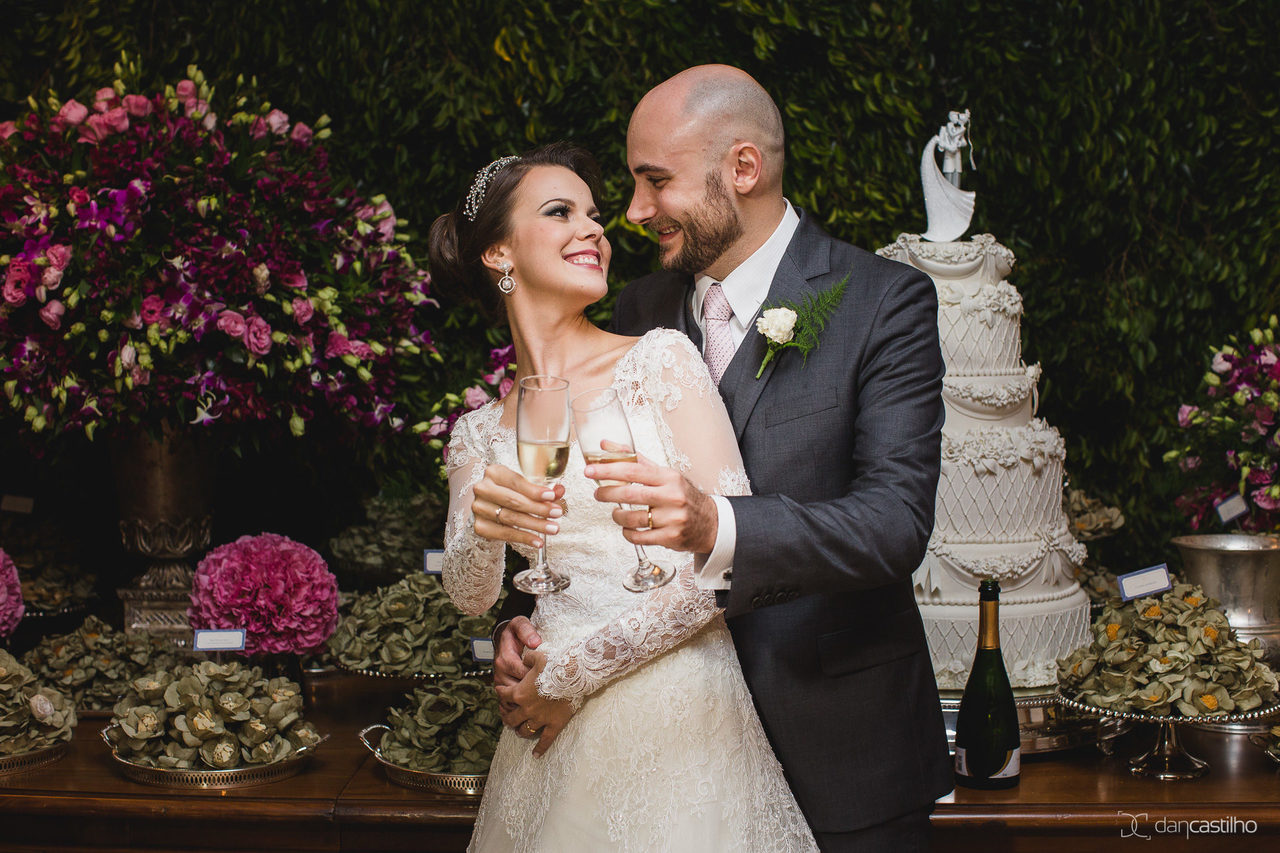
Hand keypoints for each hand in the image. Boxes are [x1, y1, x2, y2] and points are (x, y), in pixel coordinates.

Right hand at [471, 464, 564, 549]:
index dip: (534, 490)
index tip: (552, 497)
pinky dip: (523, 538)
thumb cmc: (510, 491)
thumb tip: (560, 491)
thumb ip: (542, 489)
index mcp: (494, 472)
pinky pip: (504, 534)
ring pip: (509, 518)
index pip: (516, 481)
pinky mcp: (480, 526)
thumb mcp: (525, 486)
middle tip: (557, 513)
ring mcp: (479, 508)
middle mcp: (483, 489)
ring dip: (534, 525)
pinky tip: (537, 541)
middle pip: (513, 501)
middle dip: (538, 508)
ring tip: (552, 528)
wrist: (489, 504)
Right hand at [494, 616, 541, 710]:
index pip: (520, 671)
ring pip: (510, 699)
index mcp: (505, 658)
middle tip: (549, 695)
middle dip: (532, 692)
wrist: (504, 637)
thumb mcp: (520, 625)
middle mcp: (500, 671)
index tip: (548, 677)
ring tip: (542, 706)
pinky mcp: (501, 687)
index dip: (535, 675)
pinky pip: (506, 703)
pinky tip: (530, 712)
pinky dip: (516, 709)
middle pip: (516, 688)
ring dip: (525, 703)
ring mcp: (500, 681)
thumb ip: (527, 631)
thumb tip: (535, 642)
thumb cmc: (515, 632)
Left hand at [495, 650, 573, 757]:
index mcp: (519, 693)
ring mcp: (540, 719)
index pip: (504, 695)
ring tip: (518, 731)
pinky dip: (540, 749)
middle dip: (507, 717)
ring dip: (520, 731)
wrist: (573, 675)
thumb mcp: (537, 657)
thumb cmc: (555, 664)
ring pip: (525, 730)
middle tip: (507, 716)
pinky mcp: (554, 725)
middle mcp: (526, 709)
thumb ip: (527, 659)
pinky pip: (545, 740)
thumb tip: (525, 659)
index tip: (500, 691)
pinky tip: (535, 755)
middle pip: (511, 718)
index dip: (501, 692)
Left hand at [583, 452, 718, 553]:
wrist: (709, 522)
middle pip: (630, 495)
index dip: (608, 471)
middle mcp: (672, 496)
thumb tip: (605, 445)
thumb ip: (635, 460)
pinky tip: (627, 528)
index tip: (590, 471)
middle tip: (598, 493)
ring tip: (616, 512)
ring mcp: (672, 518)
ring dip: (617, 516)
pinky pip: (639, 537)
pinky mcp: (670, 537)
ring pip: (632, 518)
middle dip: (607, 494)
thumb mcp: (663, 474)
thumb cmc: (681, 495)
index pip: (633, 471)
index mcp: (668, 477)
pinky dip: (628, 533)